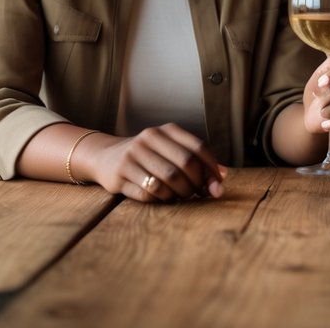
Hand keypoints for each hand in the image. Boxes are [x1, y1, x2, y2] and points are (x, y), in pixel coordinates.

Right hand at [83, 125, 226, 202]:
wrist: (106, 157)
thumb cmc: (148, 156)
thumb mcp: (170, 150)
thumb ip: (197, 160)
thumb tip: (223, 175)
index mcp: (166, 130)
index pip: (198, 147)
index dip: (212, 169)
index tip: (217, 185)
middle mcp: (148, 138)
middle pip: (185, 163)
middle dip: (197, 183)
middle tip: (198, 193)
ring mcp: (132, 156)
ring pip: (167, 180)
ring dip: (180, 193)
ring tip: (182, 196)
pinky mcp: (119, 174)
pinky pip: (148, 193)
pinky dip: (161, 199)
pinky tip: (163, 198)